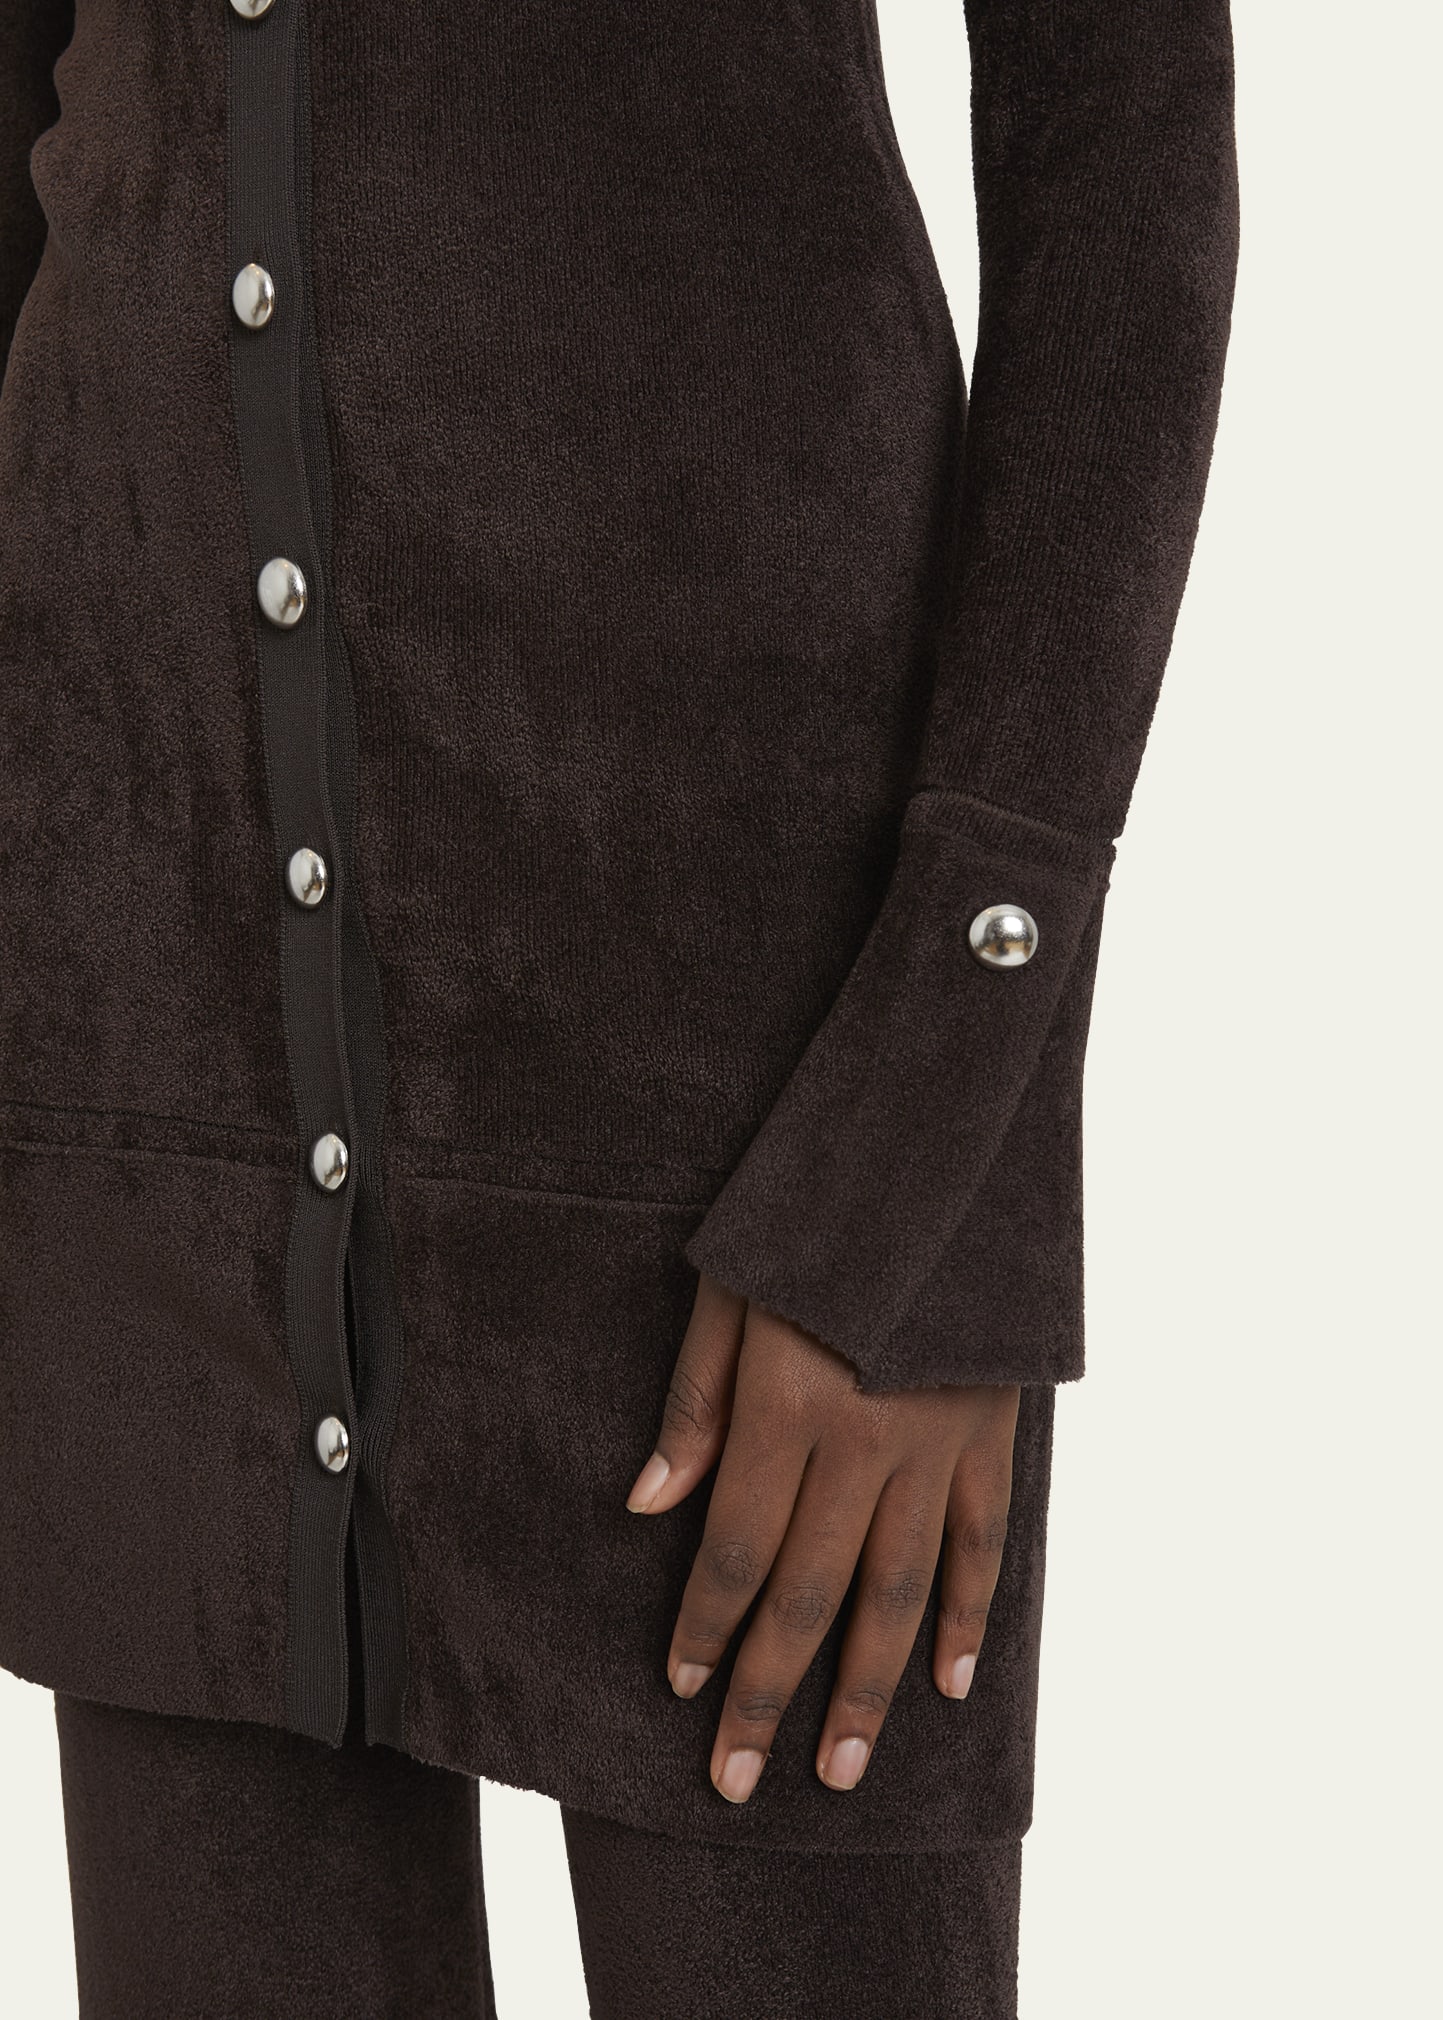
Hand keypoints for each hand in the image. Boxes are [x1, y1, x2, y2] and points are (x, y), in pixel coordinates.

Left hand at [625, 1272, 1019, 1803]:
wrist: (933, 1155)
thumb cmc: (810, 1221)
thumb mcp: (729, 1288)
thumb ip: (694, 1401)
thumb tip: (648, 1506)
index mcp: (788, 1402)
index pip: (736, 1546)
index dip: (706, 1624)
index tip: (681, 1686)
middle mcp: (863, 1438)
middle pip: (808, 1592)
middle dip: (768, 1693)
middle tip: (738, 1781)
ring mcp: (936, 1441)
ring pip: (898, 1591)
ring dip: (865, 1687)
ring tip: (840, 1770)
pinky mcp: (990, 1431)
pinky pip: (983, 1543)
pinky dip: (969, 1617)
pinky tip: (951, 1684)